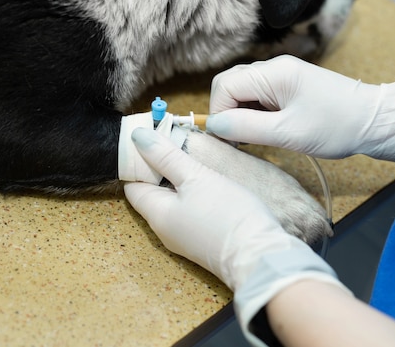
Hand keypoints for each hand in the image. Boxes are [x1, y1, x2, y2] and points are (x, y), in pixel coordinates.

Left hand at [124, 127, 346, 345]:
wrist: (261, 258)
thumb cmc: (227, 216)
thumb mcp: (196, 177)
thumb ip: (166, 156)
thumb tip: (136, 137)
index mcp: (156, 215)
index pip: (133, 184)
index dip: (138, 160)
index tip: (151, 138)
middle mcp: (165, 229)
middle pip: (152, 193)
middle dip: (159, 167)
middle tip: (174, 141)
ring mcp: (185, 237)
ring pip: (173, 202)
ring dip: (178, 180)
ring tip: (192, 157)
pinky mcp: (203, 239)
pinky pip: (189, 211)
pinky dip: (192, 194)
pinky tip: (208, 181)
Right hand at [206, 54, 379, 158]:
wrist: (374, 121)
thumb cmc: (335, 127)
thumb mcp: (287, 133)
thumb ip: (246, 127)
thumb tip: (213, 126)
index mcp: (273, 73)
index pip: (224, 86)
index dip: (219, 113)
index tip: (229, 140)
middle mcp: (274, 67)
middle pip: (230, 84)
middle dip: (227, 112)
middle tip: (239, 140)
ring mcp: (282, 74)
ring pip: (243, 90)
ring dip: (240, 114)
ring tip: (255, 137)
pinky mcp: (289, 85)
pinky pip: (258, 95)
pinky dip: (254, 113)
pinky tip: (267, 130)